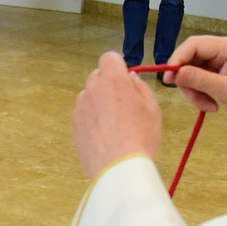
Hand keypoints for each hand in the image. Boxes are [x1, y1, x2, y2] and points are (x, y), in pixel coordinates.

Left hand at [73, 51, 161, 177]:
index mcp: (113, 80)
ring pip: (89, 96)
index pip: (109, 58)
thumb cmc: (140, 137)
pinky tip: (104, 136)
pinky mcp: (74, 125)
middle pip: (97, 77)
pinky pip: (83, 115)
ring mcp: (80, 107)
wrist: (118, 168)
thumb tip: (129, 78)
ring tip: (113, 125)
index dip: (118, 67)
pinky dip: (91, 120)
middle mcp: (92, 88)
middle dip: (107, 85)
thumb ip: (139, 87)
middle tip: (122, 106)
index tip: (125, 80)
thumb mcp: (152, 108)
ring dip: (98, 103)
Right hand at [164, 35, 226, 135]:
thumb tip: (177, 74)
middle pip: (190, 58)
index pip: (193, 45)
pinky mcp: (218, 70)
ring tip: (208, 107)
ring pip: (193, 71)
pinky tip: (212, 105)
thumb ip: (201, 80)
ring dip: (195, 91)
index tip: (168, 80)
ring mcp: (219, 59)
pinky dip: (201, 93)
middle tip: (193, 99)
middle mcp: (221, 49)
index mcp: (226, 47)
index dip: (177, 60)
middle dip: (187, 81)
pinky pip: (200, 79)